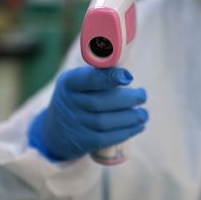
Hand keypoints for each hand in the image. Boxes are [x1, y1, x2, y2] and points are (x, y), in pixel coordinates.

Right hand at [28, 66, 147, 160]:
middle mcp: (69, 103)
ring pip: (105, 122)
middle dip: (127, 99)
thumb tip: (127, 57)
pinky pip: (107, 138)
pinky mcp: (83, 141)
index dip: (109, 78)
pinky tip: (138, 126)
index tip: (129, 77)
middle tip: (143, 95)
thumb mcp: (79, 80)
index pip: (89, 79)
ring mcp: (75, 124)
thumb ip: (100, 71)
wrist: (56, 130)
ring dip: (131, 117)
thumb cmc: (78, 96)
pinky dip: (126, 132)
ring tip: (144, 114)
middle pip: (100, 102)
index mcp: (69, 82)